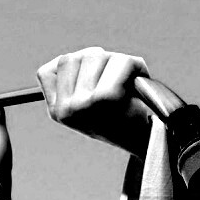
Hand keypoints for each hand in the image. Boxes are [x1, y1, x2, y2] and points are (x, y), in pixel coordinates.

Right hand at [36, 47, 152, 156]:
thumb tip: (88, 54)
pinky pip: (120, 62)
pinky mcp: (105, 98)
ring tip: (129, 79)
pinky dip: (134, 65)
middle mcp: (66, 109)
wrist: (149, 145)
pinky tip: (139, 77)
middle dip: (101, 60)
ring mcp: (82, 104)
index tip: (97, 79)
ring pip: (96, 55)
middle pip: (75, 57)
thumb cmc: (124, 120)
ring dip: (117, 61)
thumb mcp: (89, 104)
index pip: (50, 70)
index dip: (75, 66)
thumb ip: (78, 80)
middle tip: (120, 77)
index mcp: (58, 112)